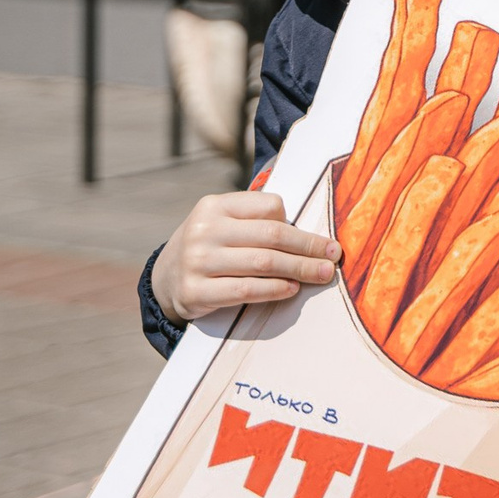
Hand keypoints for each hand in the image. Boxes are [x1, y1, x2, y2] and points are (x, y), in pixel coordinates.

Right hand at [150, 191, 340, 324]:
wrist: (164, 279)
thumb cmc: (211, 246)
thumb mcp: (224, 222)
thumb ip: (257, 219)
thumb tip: (311, 233)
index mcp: (214, 205)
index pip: (269, 207)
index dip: (297, 224)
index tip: (319, 239)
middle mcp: (204, 230)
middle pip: (271, 236)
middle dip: (309, 247)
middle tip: (334, 256)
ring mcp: (196, 261)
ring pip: (262, 263)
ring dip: (299, 269)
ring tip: (321, 274)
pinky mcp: (195, 292)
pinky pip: (245, 290)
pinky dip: (274, 289)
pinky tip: (292, 289)